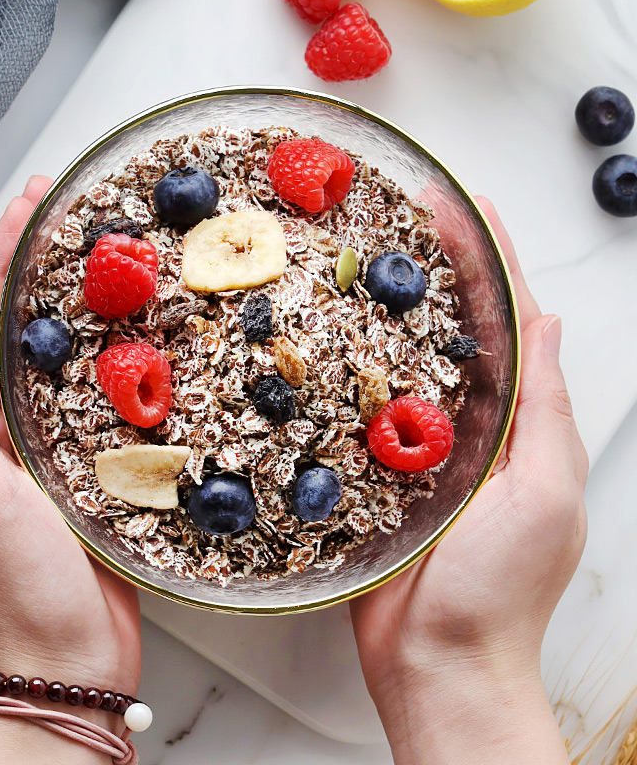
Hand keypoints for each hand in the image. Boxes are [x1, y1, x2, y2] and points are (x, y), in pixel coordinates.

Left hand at [0, 177, 140, 759]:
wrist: (68, 666)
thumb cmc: (16, 594)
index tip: (29, 206)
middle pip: (15, 332)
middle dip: (37, 272)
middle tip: (71, 218)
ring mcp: (42, 451)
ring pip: (58, 362)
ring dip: (77, 310)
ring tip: (106, 261)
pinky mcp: (85, 470)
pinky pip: (95, 402)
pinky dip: (111, 364)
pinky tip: (134, 340)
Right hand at [351, 198, 586, 764]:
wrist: (436, 665)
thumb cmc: (497, 591)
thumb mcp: (543, 495)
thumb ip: (546, 410)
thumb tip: (551, 325)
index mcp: (519, 423)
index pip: (510, 322)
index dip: (492, 259)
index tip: (465, 205)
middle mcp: (468, 425)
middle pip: (451, 329)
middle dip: (433, 270)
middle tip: (399, 214)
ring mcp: (416, 446)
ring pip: (400, 362)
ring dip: (383, 311)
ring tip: (353, 258)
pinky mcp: (372, 471)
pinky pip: (356, 409)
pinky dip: (343, 370)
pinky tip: (319, 338)